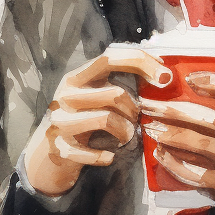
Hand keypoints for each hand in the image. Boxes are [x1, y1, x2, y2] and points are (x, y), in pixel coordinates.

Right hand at [23, 48, 169, 196]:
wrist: (50, 152)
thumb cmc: (85, 118)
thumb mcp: (98, 94)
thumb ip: (122, 81)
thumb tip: (164, 74)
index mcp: (78, 77)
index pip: (109, 58)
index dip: (140, 61)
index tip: (165, 76)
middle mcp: (66, 95)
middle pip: (114, 93)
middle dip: (134, 108)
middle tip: (136, 118)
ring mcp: (61, 120)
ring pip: (107, 119)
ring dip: (125, 131)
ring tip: (126, 136)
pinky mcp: (60, 147)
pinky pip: (92, 152)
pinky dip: (106, 156)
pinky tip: (109, 156)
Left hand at [140, 72, 214, 214]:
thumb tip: (191, 87)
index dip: (212, 82)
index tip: (188, 78)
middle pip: (211, 118)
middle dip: (175, 110)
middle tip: (149, 105)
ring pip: (201, 143)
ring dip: (171, 135)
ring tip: (150, 129)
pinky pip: (196, 172)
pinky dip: (175, 163)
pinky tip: (160, 155)